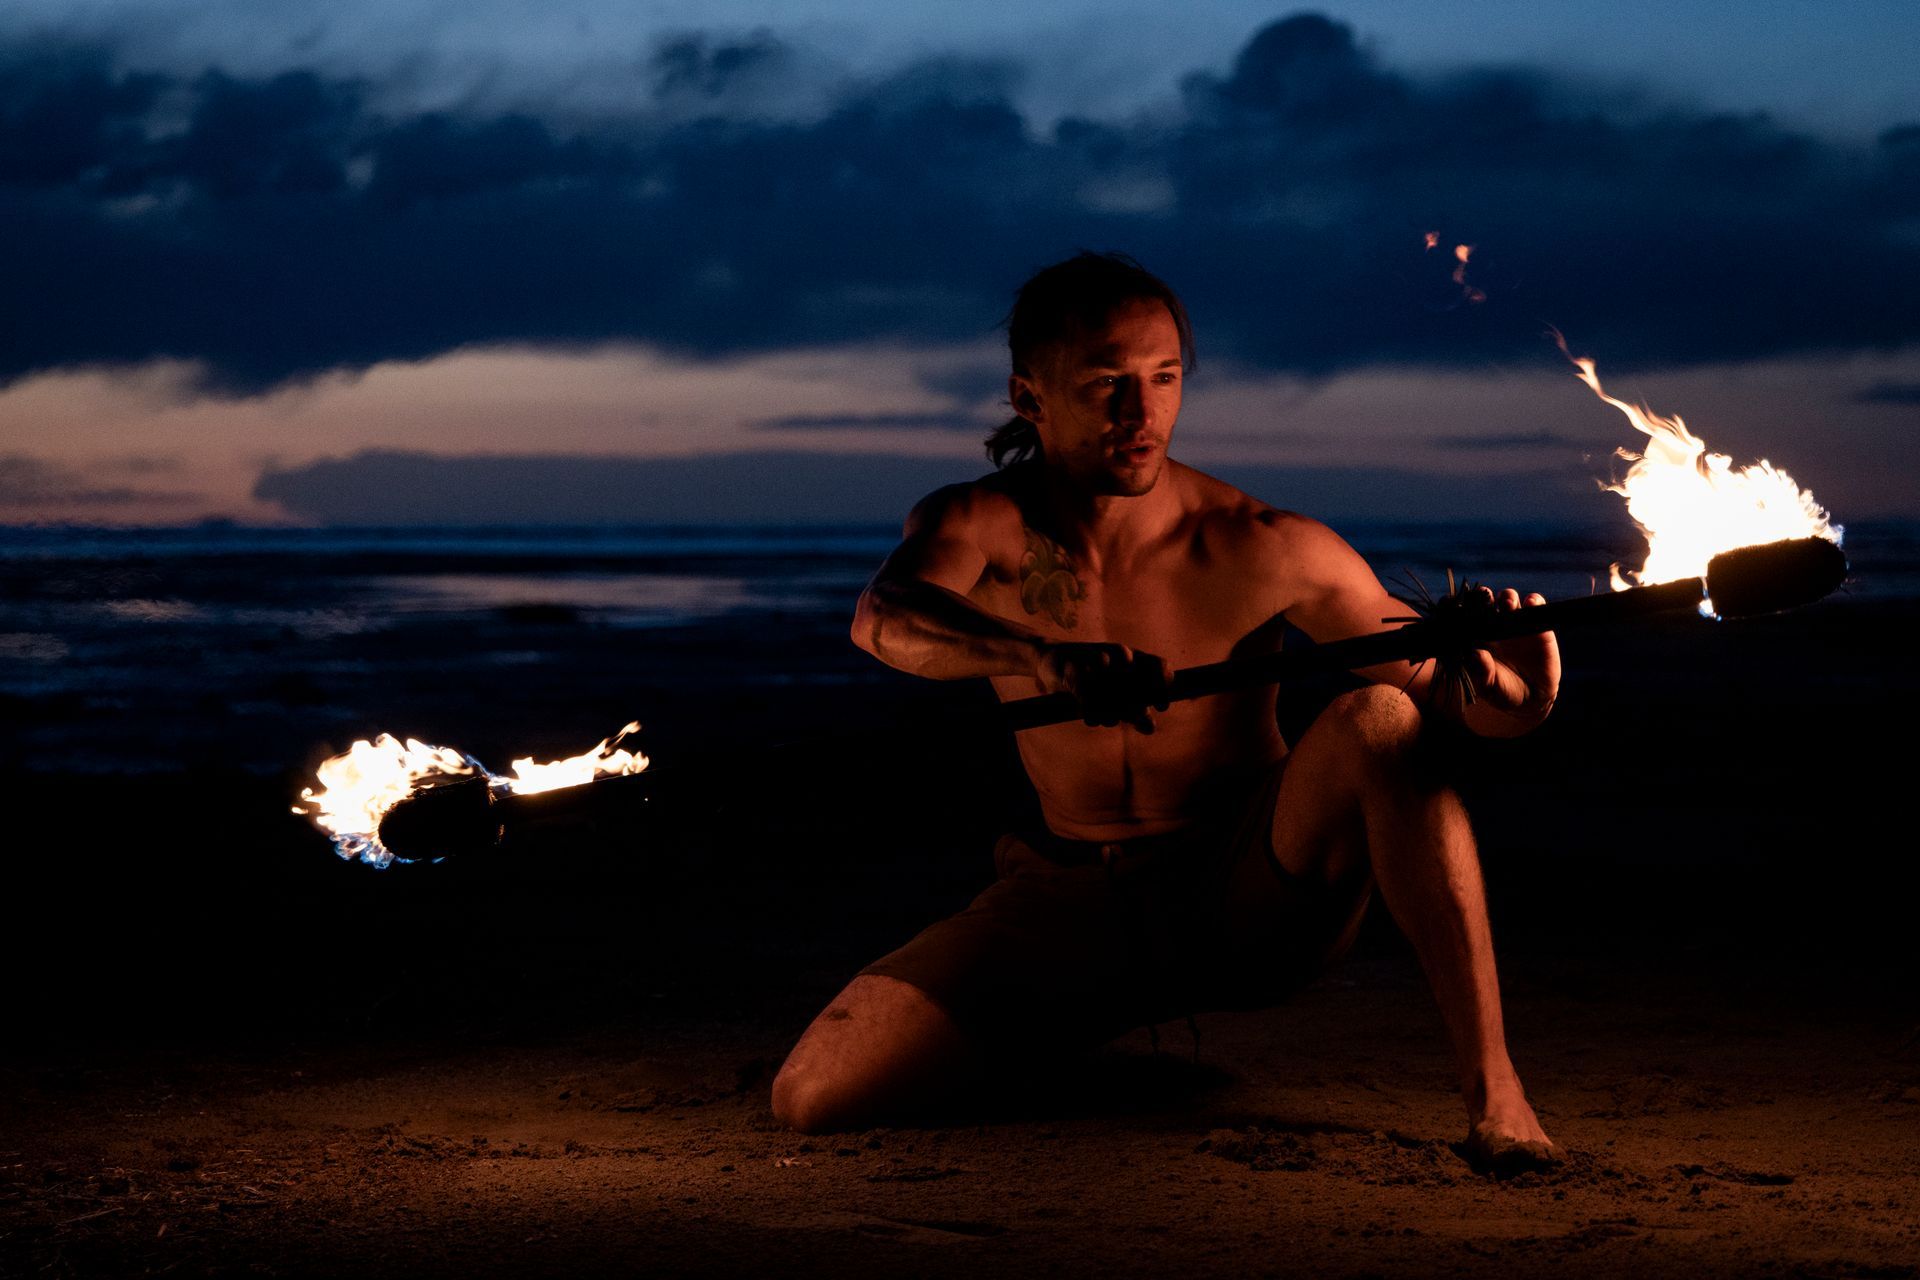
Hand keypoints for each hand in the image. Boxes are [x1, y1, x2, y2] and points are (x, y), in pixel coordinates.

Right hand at [1036, 642, 1173, 731]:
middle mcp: (1120, 654)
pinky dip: (1091, 712)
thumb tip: (1150, 728)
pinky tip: (1089, 716)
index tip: (1160, 707)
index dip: (1163, 686)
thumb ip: (1136, 712)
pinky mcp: (1075, 671)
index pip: (1159, 666)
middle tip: (1125, 718)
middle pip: (1136, 688)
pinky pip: (1089, 699)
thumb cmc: (1091, 679)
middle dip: (1133, 710)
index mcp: (1134, 658)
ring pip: (1114, 696)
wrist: (1053, 663)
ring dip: (1110, 714)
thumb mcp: (1117, 695)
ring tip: (1102, 715)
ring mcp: (1097, 660)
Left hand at [1463, 588, 1558, 717]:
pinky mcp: (1537, 623)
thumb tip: (1476, 654)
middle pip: (1486, 600)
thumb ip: (1482, 672)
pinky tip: (1530, 604)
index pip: (1465, 614)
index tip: (1457, 604)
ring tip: (1508, 604)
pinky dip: (1534, 601)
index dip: (1460, 606)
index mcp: (1475, 635)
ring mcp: (1515, 622)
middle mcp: (1493, 625)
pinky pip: (1535, 605)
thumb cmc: (1502, 690)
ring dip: (1507, 596)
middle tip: (1484, 598)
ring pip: (1509, 598)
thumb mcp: (1490, 686)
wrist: (1532, 696)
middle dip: (1483, 595)